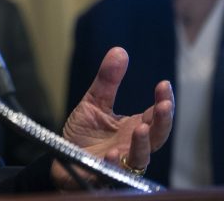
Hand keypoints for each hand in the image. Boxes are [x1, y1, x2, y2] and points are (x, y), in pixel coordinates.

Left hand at [52, 47, 173, 188]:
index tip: (163, 84)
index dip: (163, 101)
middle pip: (157, 137)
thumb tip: (119, 51)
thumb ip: (107, 81)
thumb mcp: (93, 102)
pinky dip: (115, 164)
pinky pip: (113, 173)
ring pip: (139, 158)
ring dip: (142, 145)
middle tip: (163, 106)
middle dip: (162, 122)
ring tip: (140, 129)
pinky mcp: (104, 175)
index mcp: (134, 128)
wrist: (62, 157)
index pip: (156, 115)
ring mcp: (121, 163)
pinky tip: (113, 154)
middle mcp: (133, 146)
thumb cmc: (84, 133)